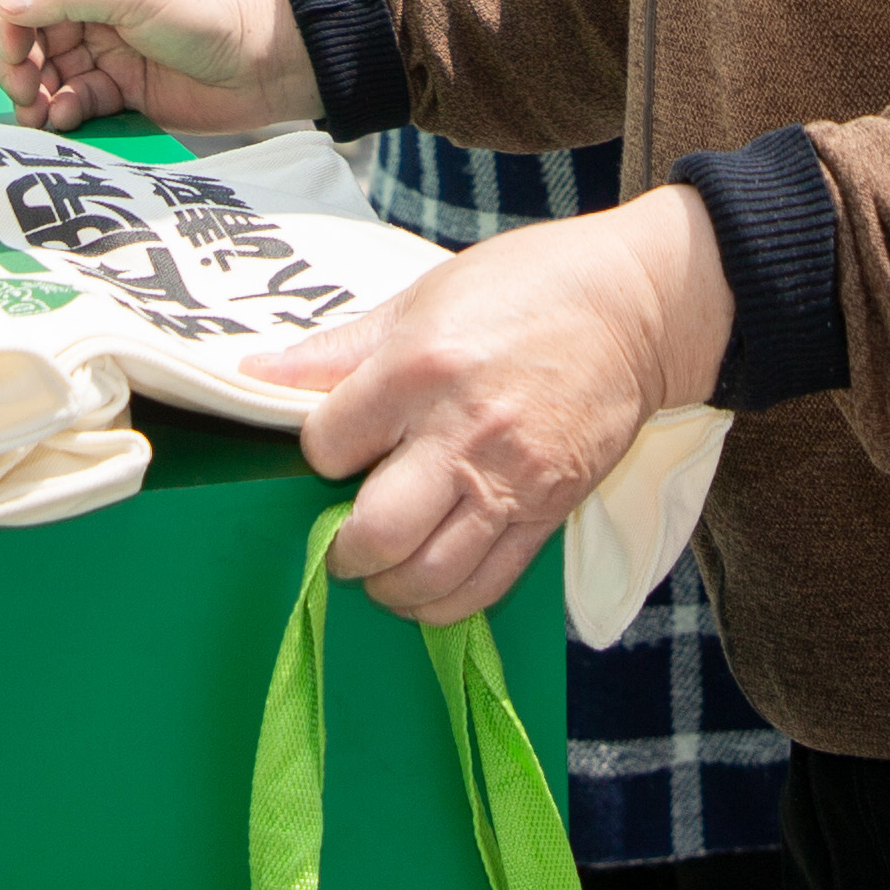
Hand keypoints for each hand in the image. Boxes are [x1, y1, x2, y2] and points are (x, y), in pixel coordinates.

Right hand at [0, 0, 315, 134]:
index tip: (11, 51)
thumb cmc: (211, 12)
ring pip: (54, 71)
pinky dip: (65, 111)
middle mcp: (103, 4)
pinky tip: (67, 118)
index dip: (17, 20)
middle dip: (24, 63)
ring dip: (40, 93)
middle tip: (23, 90)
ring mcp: (113, 49)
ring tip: (40, 112)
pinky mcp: (125, 89)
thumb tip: (6, 2)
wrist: (265, 63)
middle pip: (38, 35)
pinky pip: (79, 100)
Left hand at [245, 186, 729, 623]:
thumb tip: (253, 373)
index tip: (334, 449)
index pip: (328, 446)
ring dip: (391, 587)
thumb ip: (338, 350)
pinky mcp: (549, 510)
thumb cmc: (526, 286)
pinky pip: (488, 585)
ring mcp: (511, 479)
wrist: (636, 307)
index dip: (319, 455)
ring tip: (383, 570)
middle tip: (344, 541)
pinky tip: (429, 585)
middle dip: (345, 551)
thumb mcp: (421, 298)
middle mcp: (463, 432)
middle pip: (377, 532)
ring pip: (430, 575)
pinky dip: (446, 602)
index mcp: (420, 367)